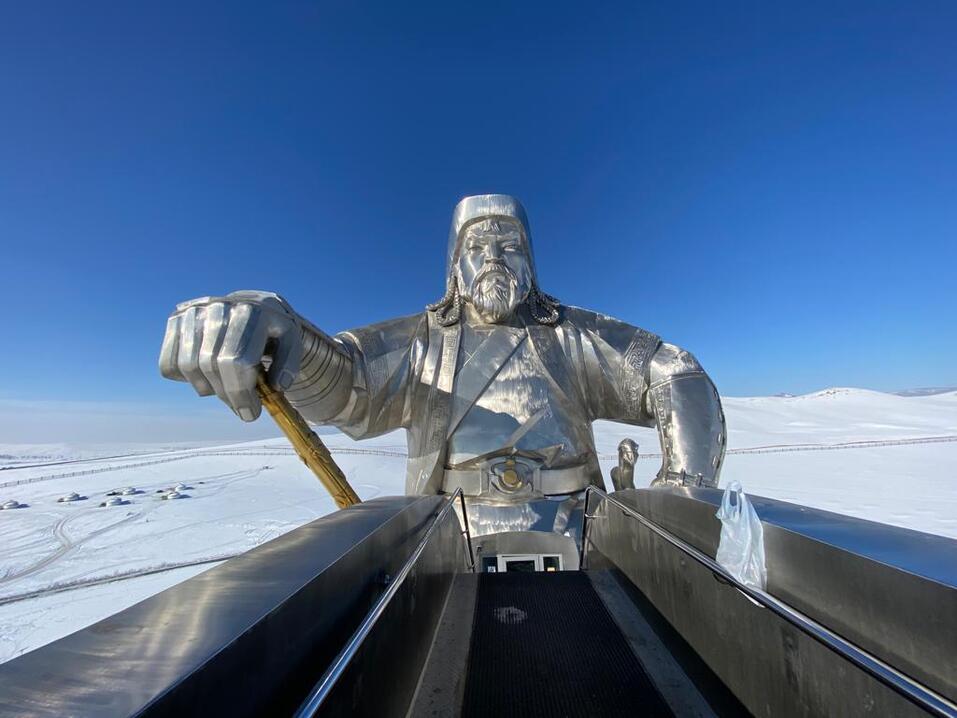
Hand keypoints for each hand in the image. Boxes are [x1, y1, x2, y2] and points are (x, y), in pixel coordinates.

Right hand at [158, 290, 302, 420]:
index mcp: (253, 311)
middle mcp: (220, 307)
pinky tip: (207, 376)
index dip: (241, 394)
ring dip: (207, 389)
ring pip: (188, 366)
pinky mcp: (177, 318)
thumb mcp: (291, 342)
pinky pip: (168, 362)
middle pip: (211, 365)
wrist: (254, 304)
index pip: (236, 361)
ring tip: (226, 390)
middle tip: (242, 409)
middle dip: (227, 396)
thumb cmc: (273, 330)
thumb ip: (289, 363)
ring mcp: (195, 311)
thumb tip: (277, 386)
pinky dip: (184, 378)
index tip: (251, 414)